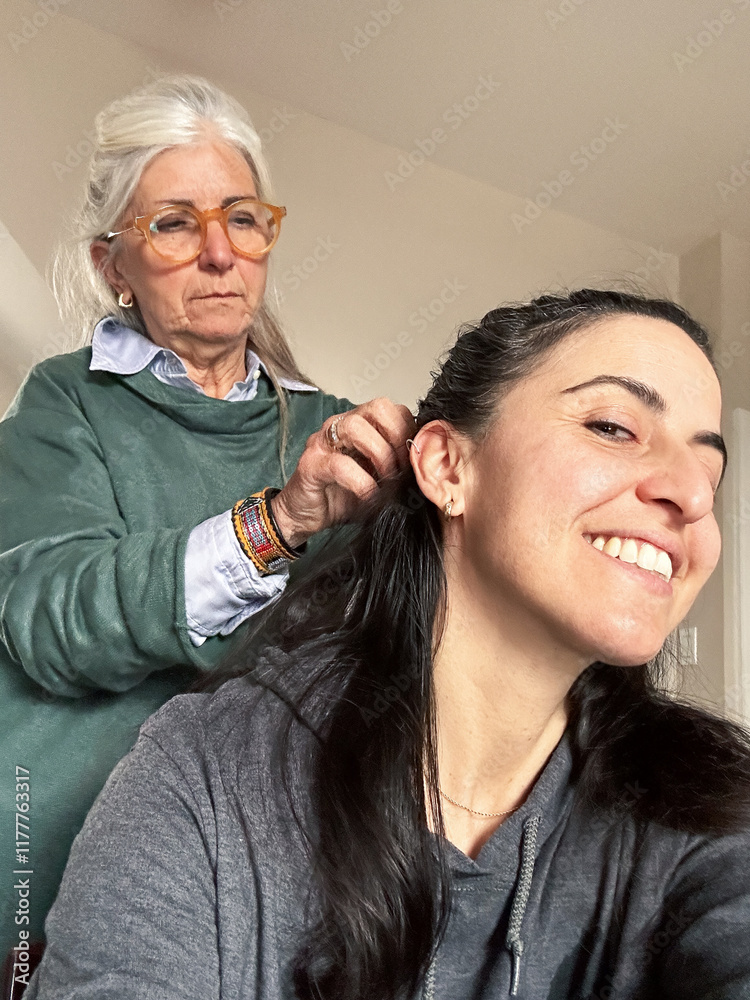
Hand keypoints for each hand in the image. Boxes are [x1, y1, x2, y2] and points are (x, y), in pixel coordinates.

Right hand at [271, 398, 414, 547]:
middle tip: (401, 469)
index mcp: (361, 425)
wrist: (307, 517)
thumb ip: (400, 467)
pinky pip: (340, 464)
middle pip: (378, 407)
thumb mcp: (380, 479)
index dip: (409, 431)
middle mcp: (340, 426)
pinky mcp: (310, 464)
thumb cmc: (344, 496)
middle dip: (397, 438)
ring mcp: (323, 442)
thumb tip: (428, 467)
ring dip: (380, 456)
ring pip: (356, 427)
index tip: (414, 461)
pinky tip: (370, 497)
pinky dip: (362, 482)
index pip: (393, 408)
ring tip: (386, 481)